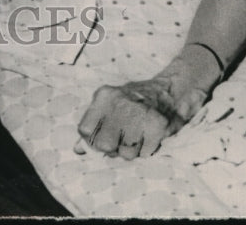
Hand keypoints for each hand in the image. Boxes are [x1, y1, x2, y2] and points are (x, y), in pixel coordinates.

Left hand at [75, 47, 216, 159]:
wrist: (168, 91)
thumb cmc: (132, 101)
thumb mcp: (108, 105)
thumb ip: (92, 125)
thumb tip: (77, 149)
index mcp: (104, 96)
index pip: (84, 129)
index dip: (90, 140)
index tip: (99, 138)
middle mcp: (120, 104)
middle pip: (103, 145)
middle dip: (111, 148)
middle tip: (120, 140)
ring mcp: (139, 115)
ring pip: (125, 154)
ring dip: (130, 151)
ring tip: (136, 136)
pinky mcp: (157, 126)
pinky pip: (144, 155)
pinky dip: (145, 151)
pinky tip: (147, 137)